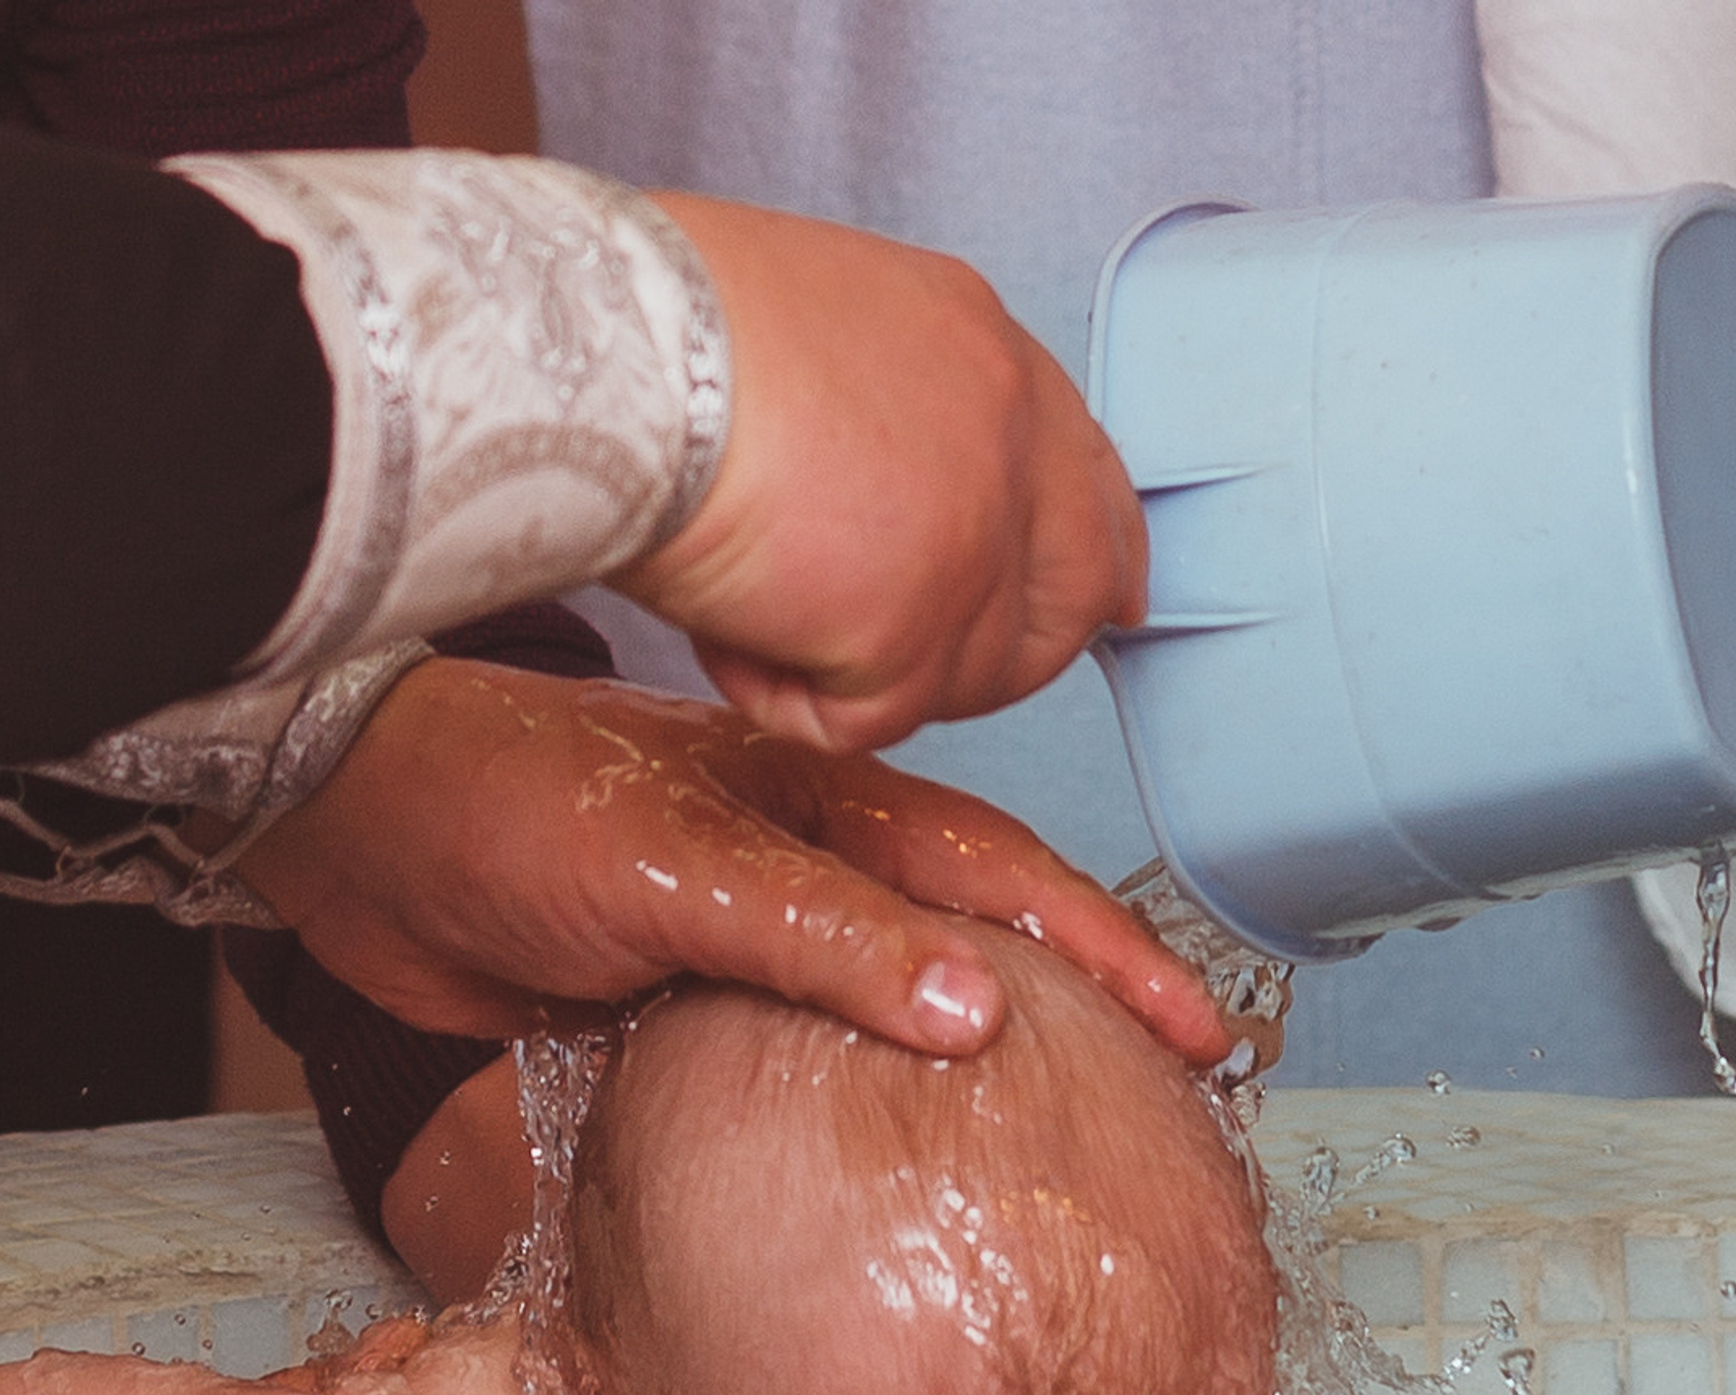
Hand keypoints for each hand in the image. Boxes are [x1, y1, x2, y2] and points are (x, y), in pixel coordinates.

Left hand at [241, 660, 1231, 1063]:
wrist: (343, 837)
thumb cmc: (502, 805)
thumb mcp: (677, 870)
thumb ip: (821, 934)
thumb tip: (978, 1012)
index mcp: (826, 810)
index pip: (1002, 885)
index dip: (1107, 957)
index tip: (1197, 1034)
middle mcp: (801, 876)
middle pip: (969, 953)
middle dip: (1072, 1020)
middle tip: (1164, 1103)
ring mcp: (741, 951)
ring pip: (884, 1021)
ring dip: (970, 1075)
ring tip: (1053, 1151)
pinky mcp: (673, 1018)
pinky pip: (788, 1077)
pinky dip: (849, 1122)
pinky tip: (883, 1179)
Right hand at [619, 194, 1147, 755]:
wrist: (622, 364)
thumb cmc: (654, 334)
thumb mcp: (809, 329)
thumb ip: (882, 409)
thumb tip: (874, 496)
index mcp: (977, 345)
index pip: (1085, 470)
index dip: (1102, 549)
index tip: (1114, 603)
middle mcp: (1004, 436)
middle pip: (1066, 599)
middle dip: (996, 661)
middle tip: (896, 673)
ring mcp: (973, 538)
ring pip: (953, 679)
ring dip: (847, 670)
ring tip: (746, 602)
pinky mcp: (914, 630)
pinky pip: (857, 723)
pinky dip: (780, 698)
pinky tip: (724, 627)